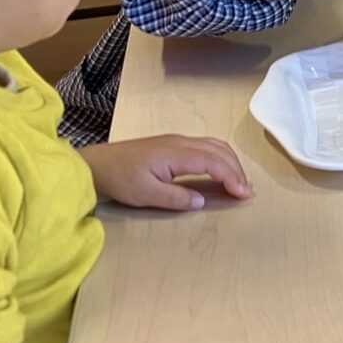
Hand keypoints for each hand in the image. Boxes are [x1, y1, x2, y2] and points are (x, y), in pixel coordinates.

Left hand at [79, 135, 250, 210]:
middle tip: (244, 191)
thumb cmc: (120, 179)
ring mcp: (178, 141)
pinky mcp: (173, 144)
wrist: (98, 164)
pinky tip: (220, 170)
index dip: (231, 177)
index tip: (242, 194)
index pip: (214, 162)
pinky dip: (220, 158)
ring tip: (237, 182)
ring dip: (230, 162)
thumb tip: (201, 201)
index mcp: (176, 154)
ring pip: (214, 145)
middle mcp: (181, 143)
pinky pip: (206, 146)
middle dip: (236, 170)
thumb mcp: (146, 194)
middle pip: (219, 151)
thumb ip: (175, 198)